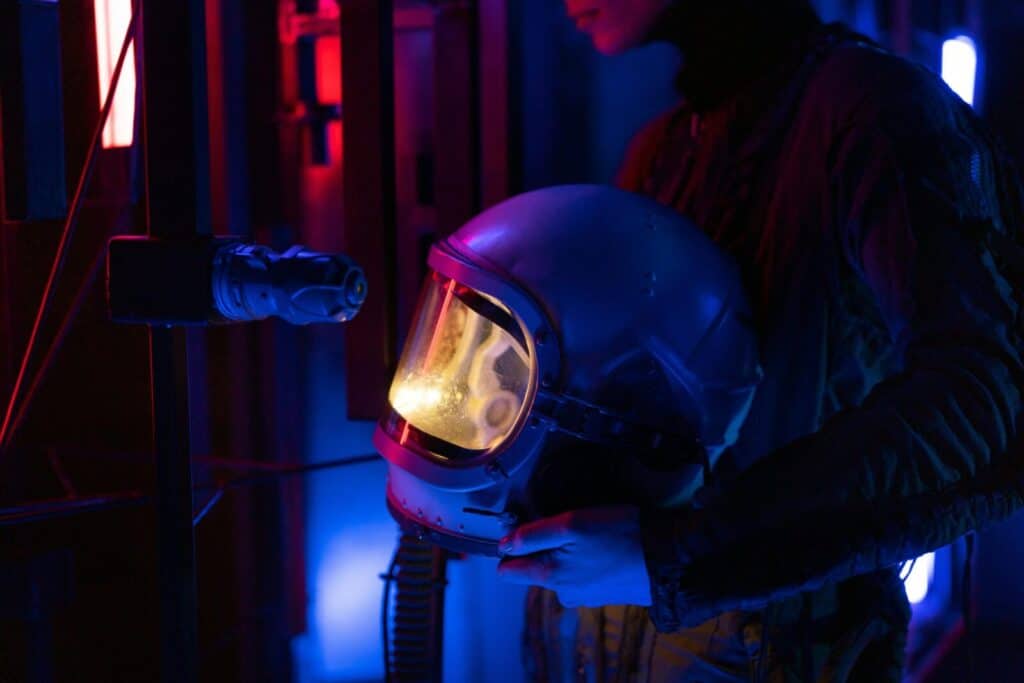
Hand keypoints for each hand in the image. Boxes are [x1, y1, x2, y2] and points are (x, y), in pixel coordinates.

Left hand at [497, 505, 652, 607]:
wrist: (667, 559)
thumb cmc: (619, 535)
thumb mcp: (572, 525)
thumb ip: (533, 536)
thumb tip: (503, 545)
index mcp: (549, 576)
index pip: (508, 570)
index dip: (510, 546)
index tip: (525, 527)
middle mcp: (562, 592)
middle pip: (535, 567)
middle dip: (544, 546)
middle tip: (568, 525)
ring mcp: (583, 596)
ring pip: (560, 569)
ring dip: (568, 552)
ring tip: (591, 534)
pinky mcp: (602, 594)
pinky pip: (582, 574)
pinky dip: (587, 560)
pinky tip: (604, 547)